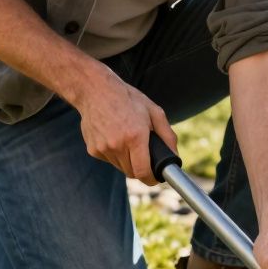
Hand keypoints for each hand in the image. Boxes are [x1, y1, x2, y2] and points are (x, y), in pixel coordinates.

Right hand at [74, 64, 178, 184]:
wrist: (94, 89)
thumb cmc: (127, 99)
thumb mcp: (154, 112)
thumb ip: (167, 136)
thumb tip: (175, 156)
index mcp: (135, 137)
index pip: (143, 173)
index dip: (151, 179)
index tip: (155, 178)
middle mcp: (117, 145)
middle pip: (132, 173)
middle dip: (141, 168)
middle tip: (144, 156)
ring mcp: (103, 148)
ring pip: (120, 167)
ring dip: (127, 161)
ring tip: (127, 141)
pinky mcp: (93, 149)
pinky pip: (109, 160)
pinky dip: (114, 154)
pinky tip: (114, 137)